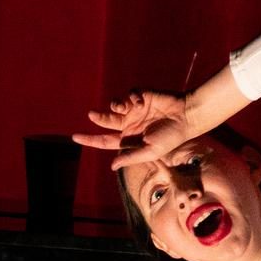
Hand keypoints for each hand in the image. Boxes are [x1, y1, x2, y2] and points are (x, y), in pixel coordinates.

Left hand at [78, 90, 192, 172]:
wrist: (186, 116)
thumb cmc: (171, 137)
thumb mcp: (151, 152)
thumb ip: (131, 157)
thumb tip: (112, 165)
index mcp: (131, 139)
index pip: (106, 141)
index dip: (91, 139)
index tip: (75, 137)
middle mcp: (130, 124)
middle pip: (107, 121)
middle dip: (98, 117)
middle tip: (92, 115)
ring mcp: (135, 110)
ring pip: (115, 105)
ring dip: (116, 105)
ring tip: (123, 106)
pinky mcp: (141, 96)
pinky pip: (129, 94)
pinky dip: (132, 97)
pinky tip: (141, 101)